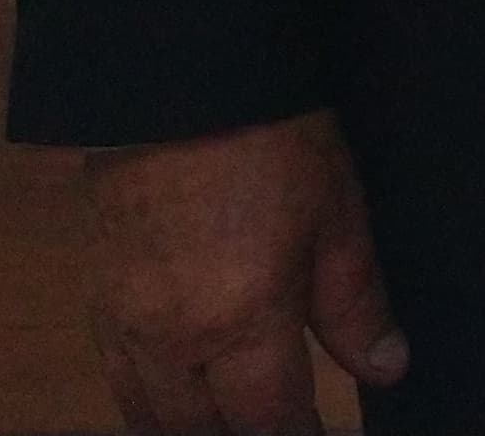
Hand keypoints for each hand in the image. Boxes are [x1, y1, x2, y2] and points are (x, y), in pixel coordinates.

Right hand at [83, 108, 404, 432]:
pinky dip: (149, 403)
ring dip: (193, 429)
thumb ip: (356, 304)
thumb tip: (386, 369)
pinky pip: (118, 379)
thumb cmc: (273, 142)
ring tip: (232, 422)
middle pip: (202, 431)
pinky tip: (177, 398)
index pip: (270, 421)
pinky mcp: (98, 298)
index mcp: (241, 323)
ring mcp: (126, 324)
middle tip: (281, 427)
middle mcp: (173, 342)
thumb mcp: (337, 215)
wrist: (176, 83)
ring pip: (150, 415)